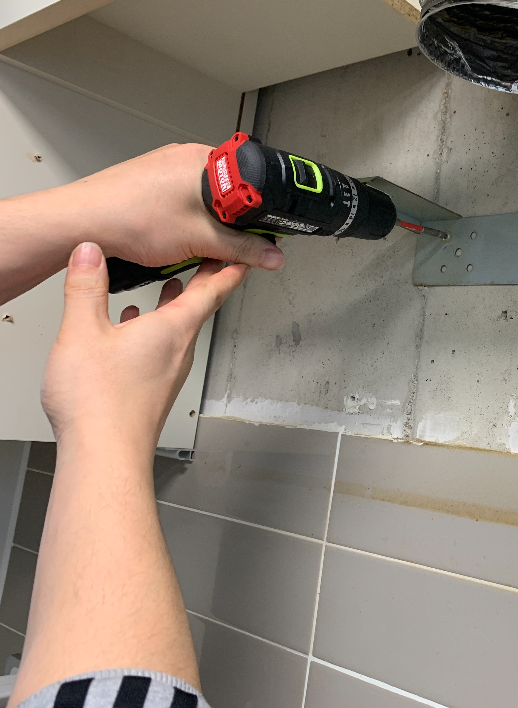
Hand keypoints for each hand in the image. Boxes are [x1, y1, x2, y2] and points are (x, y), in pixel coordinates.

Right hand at [41, 242, 247, 450]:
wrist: (103, 453)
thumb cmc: (101, 403)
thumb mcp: (83, 331)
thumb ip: (87, 287)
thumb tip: (90, 253)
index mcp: (173, 329)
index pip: (212, 290)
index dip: (228, 268)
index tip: (244, 254)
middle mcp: (179, 350)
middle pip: (199, 306)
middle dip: (205, 279)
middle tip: (213, 260)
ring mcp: (168, 371)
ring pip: (179, 327)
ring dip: (177, 303)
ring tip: (172, 286)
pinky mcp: (155, 388)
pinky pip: (161, 346)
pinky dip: (154, 327)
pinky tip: (133, 328)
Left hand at [65, 143, 283, 270]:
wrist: (82, 222)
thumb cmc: (130, 216)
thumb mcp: (201, 240)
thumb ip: (242, 249)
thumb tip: (270, 254)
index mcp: (205, 160)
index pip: (252, 184)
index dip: (261, 214)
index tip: (263, 236)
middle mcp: (185, 158)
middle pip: (228, 195)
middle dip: (230, 224)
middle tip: (223, 245)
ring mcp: (164, 169)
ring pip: (203, 201)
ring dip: (204, 226)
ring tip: (190, 244)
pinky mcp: (149, 183)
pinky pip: (181, 204)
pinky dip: (184, 223)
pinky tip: (171, 239)